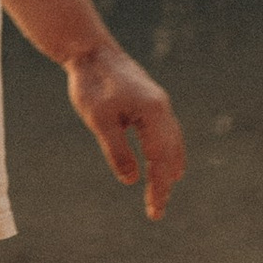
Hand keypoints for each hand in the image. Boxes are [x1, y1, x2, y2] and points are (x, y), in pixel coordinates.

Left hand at [66, 44, 183, 218]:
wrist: (90, 51)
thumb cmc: (92, 84)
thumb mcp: (100, 121)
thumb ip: (117, 151)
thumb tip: (131, 181)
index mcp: (154, 114)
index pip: (160, 160)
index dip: (158, 188)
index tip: (154, 211)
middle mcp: (162, 109)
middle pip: (171, 154)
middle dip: (165, 183)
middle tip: (157, 211)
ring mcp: (158, 103)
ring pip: (172, 142)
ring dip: (168, 167)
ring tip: (166, 189)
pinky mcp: (151, 100)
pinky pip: (167, 132)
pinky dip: (167, 150)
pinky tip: (161, 159)